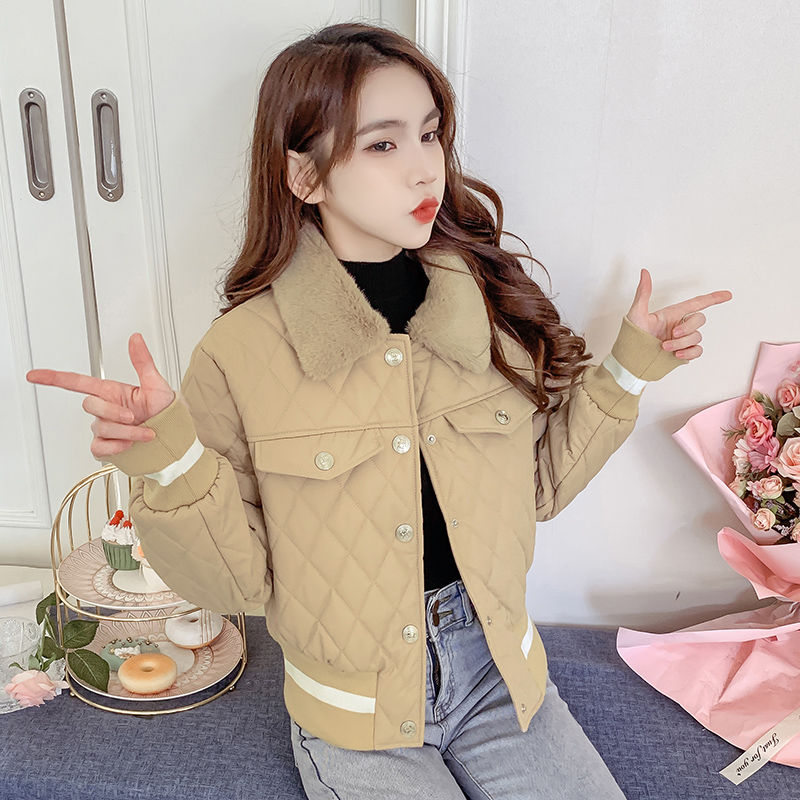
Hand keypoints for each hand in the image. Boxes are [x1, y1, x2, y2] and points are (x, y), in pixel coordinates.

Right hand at [26, 333, 174, 458]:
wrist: (174, 440)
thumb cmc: (166, 413)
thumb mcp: (157, 384)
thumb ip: (143, 362)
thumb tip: (135, 338)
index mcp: (112, 392)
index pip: (77, 382)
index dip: (53, 378)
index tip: (34, 375)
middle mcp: (106, 409)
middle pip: (90, 406)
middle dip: (114, 412)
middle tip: (135, 416)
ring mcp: (105, 428)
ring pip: (100, 428)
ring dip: (126, 431)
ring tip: (146, 432)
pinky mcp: (106, 447)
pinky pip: (99, 447)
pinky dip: (116, 447)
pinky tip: (130, 444)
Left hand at [625, 268, 732, 360]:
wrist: (631, 361)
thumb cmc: (632, 337)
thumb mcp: (636, 313)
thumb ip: (643, 293)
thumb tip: (644, 272)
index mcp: (672, 314)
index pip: (697, 303)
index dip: (713, 298)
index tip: (728, 295)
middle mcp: (679, 325)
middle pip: (699, 319)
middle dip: (687, 327)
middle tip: (671, 334)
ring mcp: (682, 340)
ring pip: (697, 336)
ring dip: (681, 343)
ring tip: (664, 347)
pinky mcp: (683, 353)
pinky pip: (698, 350)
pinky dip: (689, 352)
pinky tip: (676, 355)